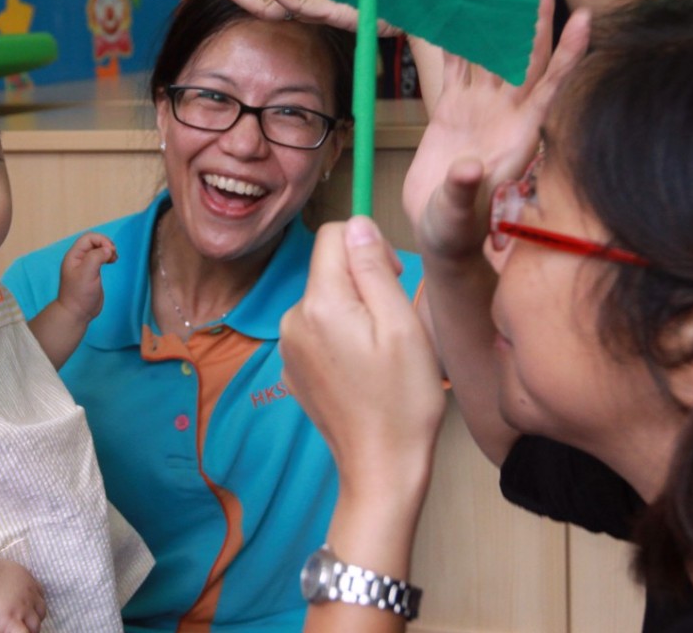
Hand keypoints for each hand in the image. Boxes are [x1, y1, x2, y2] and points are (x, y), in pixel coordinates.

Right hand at [0, 556, 45, 632]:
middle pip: (41, 611)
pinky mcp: (11, 621)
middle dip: (34, 619)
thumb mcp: (3, 570)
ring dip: (29, 631)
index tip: (28, 610)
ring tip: (21, 632)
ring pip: (35, 626)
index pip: (40, 595)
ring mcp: (22, 609)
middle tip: (25, 624)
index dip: (34, 605)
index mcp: (27, 580)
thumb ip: (9, 580)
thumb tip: (2, 588)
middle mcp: (29, 594)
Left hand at [57, 232, 116, 322]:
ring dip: (108, 251)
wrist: (77, 313)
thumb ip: (96, 257)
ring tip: (114, 259)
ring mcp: (85, 265)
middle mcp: (79, 258)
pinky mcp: (92, 272)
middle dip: (106, 245)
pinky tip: (112, 262)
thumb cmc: (79, 294)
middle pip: (94, 242)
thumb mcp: (87, 273)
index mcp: (74, 256)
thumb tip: (108, 249)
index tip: (111, 252)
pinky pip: (100, 258)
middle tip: (114, 256)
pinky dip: (108, 257)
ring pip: (98, 249)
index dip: (102, 240)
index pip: (89, 238)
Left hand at [280, 217, 444, 498]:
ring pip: (325, 299)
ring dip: (353, 311)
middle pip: (328, 268)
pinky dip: (341, 336)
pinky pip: (318, 328)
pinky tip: (363, 369)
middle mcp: (292, 319)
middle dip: (362, 281)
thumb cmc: (403, 400)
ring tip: (380, 351)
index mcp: (320, 304)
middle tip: (394, 323)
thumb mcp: (402, 325)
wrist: (381, 467)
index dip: (369, 246)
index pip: (333, 235)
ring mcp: (289, 346)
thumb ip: (375, 268)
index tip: (394, 279)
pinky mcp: (293, 368)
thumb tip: (358, 224)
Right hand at [403, 0, 589, 252]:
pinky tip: (454, 13)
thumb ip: (463, 191)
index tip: (585, 18)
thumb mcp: (456, 216)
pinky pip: (456, 68)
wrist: (437, 233)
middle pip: (523, 58)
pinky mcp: (451, 111)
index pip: (550, 88)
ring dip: (495, 21)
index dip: (567, 53)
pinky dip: (455, 41)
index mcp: (517, 137)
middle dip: (534, 18)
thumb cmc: (453, 232)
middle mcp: (503, 116)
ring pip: (490, 55)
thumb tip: (468, 168)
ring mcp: (478, 110)